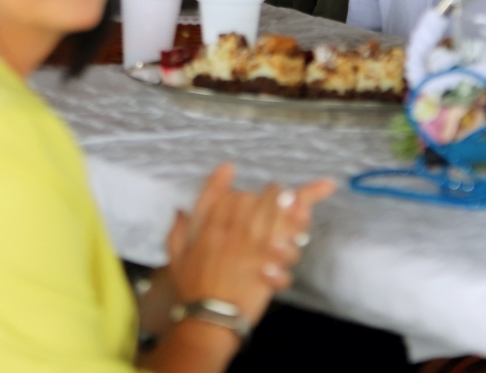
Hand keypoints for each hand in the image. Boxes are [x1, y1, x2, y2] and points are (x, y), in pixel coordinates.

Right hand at [164, 164, 335, 326]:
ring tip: (304, 197)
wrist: (209, 319)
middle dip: (268, 194)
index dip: (222, 179)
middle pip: (250, 198)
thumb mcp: (177, 259)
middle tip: (282, 192)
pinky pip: (286, 237)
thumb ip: (178, 231)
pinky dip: (298, 225)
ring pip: (272, 212)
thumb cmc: (192, 291)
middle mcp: (228, 230)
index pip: (215, 195)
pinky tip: (308, 214)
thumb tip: (180, 210)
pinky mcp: (267, 260)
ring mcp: (249, 243)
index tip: (229, 167)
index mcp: (206, 228)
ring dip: (287, 203)